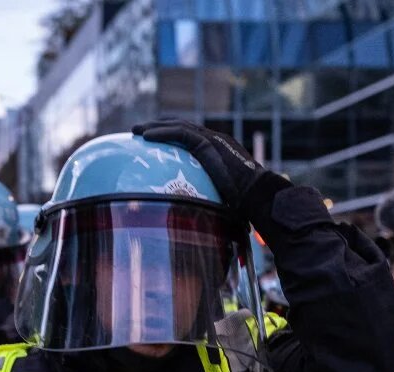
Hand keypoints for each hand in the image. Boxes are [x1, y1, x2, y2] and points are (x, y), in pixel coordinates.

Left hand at [134, 119, 265, 208]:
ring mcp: (213, 140)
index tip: (153, 141)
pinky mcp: (209, 144)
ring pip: (178, 127)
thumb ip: (207, 200)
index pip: (191, 138)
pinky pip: (180, 134)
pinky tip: (145, 137)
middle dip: (159, 127)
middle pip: (182, 128)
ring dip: (155, 127)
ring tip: (136, 131)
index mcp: (219, 152)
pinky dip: (161, 133)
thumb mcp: (219, 201)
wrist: (257, 197)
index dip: (171, 136)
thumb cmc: (244, 206)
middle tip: (138, 132)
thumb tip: (193, 221)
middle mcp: (217, 141)